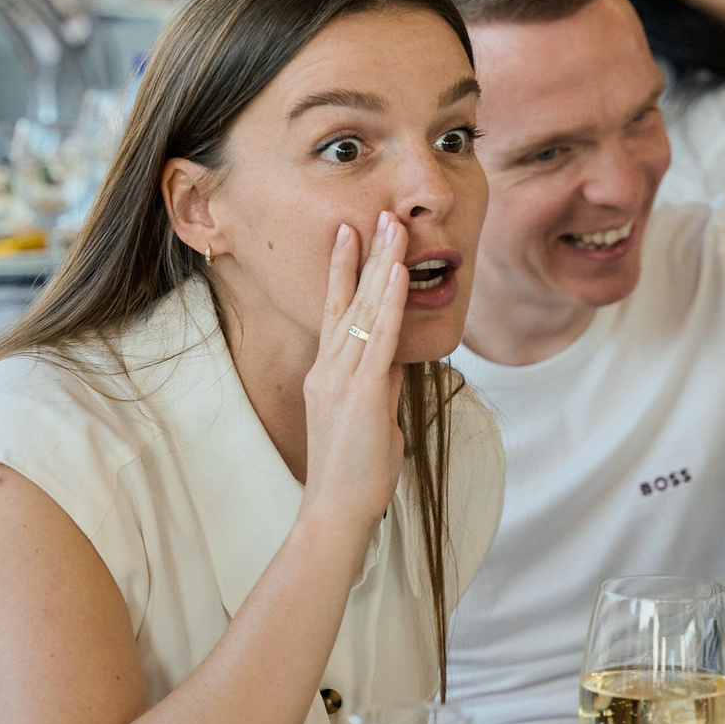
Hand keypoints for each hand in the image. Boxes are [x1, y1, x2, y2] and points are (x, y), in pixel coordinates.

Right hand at [297, 211, 408, 534]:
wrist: (336, 510)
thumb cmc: (352, 474)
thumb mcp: (367, 421)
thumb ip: (377, 389)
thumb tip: (392, 367)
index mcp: (326, 374)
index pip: (336, 311)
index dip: (343, 271)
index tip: (350, 235)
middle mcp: (329, 368)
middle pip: (348, 300)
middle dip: (365, 254)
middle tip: (378, 213)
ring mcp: (343, 378)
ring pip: (365, 310)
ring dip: (381, 265)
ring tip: (393, 226)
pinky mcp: (363, 393)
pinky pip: (380, 339)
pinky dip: (390, 303)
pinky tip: (398, 273)